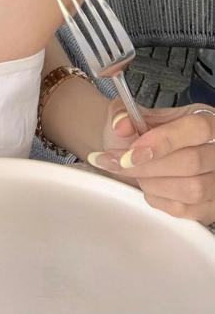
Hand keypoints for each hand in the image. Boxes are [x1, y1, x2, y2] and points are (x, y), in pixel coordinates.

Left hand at [86, 99, 214, 225]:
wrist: (144, 154)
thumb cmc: (145, 135)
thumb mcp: (136, 117)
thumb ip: (125, 116)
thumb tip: (120, 126)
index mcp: (205, 120)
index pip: (195, 129)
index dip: (163, 141)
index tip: (131, 152)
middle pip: (192, 162)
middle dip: (147, 166)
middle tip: (119, 163)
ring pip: (192, 189)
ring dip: (152, 183)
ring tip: (135, 173)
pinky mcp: (210, 207)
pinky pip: (186, 210)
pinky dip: (159, 199)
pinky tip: (148, 186)